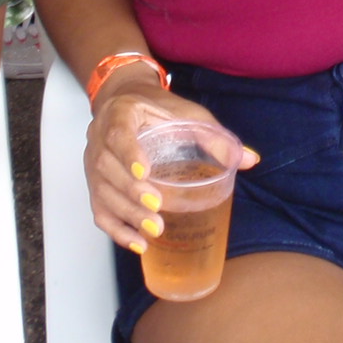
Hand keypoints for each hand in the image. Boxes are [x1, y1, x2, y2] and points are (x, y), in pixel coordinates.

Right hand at [84, 78, 257, 252]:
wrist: (125, 99)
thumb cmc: (159, 109)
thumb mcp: (188, 115)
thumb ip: (216, 137)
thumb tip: (250, 160)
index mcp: (122, 113)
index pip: (118, 133)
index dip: (128, 153)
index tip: (145, 172)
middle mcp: (100, 137)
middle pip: (106, 168)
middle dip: (130, 192)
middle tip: (156, 208)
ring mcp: (92, 161)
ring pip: (100, 191)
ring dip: (125, 214)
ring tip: (153, 230)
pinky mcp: (94, 182)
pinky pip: (98, 209)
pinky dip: (115, 229)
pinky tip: (138, 243)